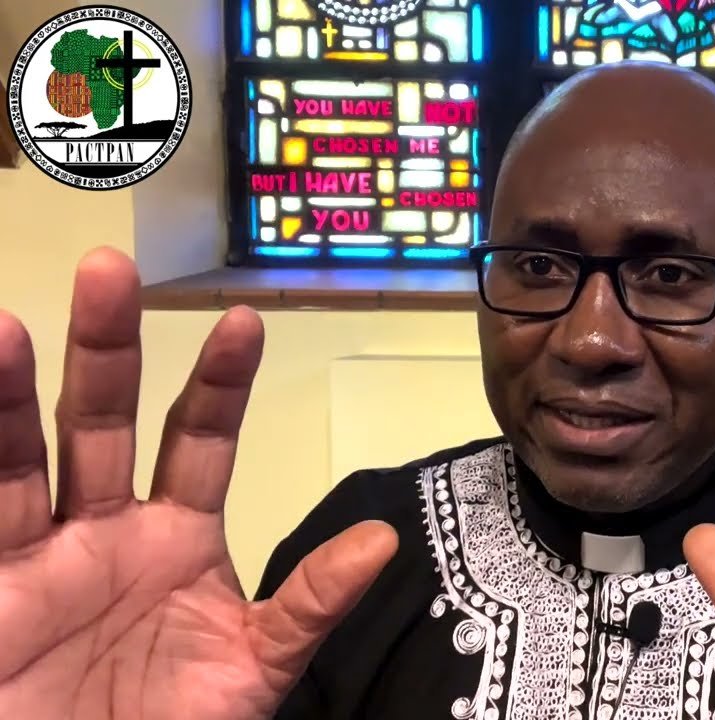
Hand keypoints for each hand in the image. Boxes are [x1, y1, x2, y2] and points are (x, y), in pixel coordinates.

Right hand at [0, 248, 397, 718]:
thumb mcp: (256, 667)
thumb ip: (310, 604)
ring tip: (2, 328)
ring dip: (7, 394)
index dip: (219, 382)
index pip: (199, 439)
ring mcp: (39, 555)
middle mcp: (105, 529)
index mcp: (178, 537)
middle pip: (102, 420)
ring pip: (18, 459)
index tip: (244, 322)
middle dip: (106, 349)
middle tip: (108, 269)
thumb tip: (385, 540)